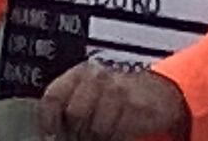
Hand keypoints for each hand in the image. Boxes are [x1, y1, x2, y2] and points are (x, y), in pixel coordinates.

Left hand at [39, 58, 190, 138]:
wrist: (158, 93)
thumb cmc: (118, 94)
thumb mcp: (90, 90)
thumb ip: (70, 104)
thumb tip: (53, 131)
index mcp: (80, 73)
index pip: (53, 96)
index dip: (48, 121)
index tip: (50, 136)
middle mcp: (97, 79)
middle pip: (75, 115)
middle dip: (75, 134)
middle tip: (81, 139)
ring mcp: (118, 93)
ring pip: (96, 128)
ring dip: (96, 139)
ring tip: (101, 137)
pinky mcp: (137, 109)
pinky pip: (118, 134)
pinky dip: (115, 139)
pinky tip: (116, 136)